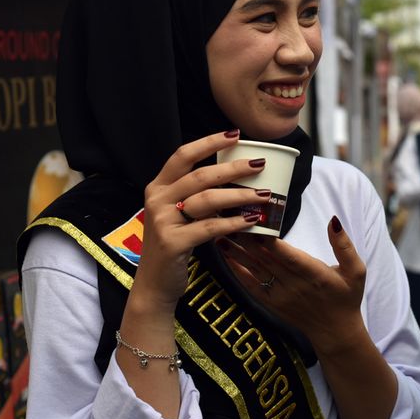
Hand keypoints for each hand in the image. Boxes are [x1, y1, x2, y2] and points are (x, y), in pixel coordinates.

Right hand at [132, 130, 275, 311]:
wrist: (155, 284)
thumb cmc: (175, 243)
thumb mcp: (178, 213)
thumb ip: (196, 193)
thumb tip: (234, 173)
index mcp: (158, 187)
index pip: (183, 155)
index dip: (209, 142)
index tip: (235, 134)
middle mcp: (157, 200)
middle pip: (201, 175)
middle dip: (234, 168)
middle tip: (260, 164)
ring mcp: (162, 221)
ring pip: (208, 200)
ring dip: (241, 195)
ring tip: (264, 194)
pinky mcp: (173, 243)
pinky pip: (210, 227)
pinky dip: (234, 223)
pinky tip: (252, 220)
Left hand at [218, 216, 366, 355]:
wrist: (335, 332)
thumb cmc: (346, 297)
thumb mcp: (356, 271)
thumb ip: (344, 246)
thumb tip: (333, 221)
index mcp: (314, 274)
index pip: (288, 255)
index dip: (270, 240)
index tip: (255, 220)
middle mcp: (294, 285)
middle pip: (266, 258)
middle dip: (246, 237)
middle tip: (229, 215)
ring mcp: (280, 295)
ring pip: (255, 268)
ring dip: (237, 250)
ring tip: (219, 231)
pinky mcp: (271, 302)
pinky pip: (250, 285)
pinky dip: (237, 269)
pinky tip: (225, 255)